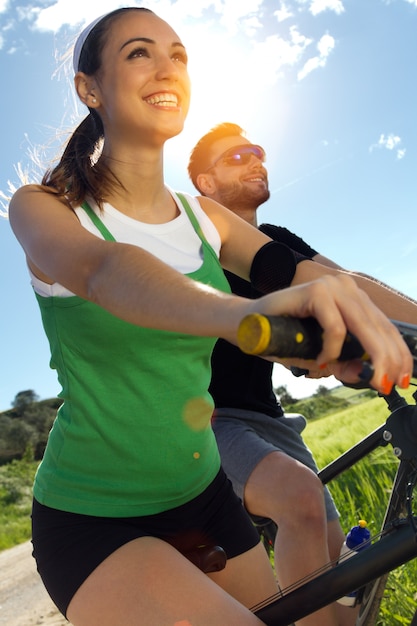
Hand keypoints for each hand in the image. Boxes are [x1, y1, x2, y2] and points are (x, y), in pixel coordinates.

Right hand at [251, 274, 411, 394]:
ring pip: (363, 327)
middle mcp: (346, 288)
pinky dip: (330, 350)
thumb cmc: (281, 336)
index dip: (397, 354)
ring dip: (367, 357)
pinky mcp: (316, 292)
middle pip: (379, 327)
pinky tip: (320, 361)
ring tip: (365, 378)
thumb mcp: (319, 356)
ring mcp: (331, 287)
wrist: (246, 324)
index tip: (401, 379)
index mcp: (352, 299)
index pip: (385, 327)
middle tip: (385, 384)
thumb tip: (366, 375)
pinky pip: (335, 328)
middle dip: (388, 360)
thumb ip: (342, 363)